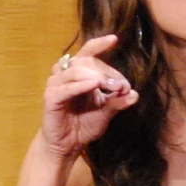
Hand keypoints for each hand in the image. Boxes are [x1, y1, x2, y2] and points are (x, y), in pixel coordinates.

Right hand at [39, 34, 139, 160]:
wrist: (68, 145)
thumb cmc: (84, 125)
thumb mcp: (106, 112)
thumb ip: (118, 102)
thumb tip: (135, 94)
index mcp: (79, 74)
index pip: (88, 53)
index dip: (100, 44)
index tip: (114, 40)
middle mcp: (65, 75)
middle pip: (85, 61)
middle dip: (106, 71)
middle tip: (121, 86)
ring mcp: (56, 86)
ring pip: (75, 71)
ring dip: (96, 76)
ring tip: (112, 86)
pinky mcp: (50, 98)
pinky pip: (65, 88)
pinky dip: (80, 85)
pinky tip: (93, 85)